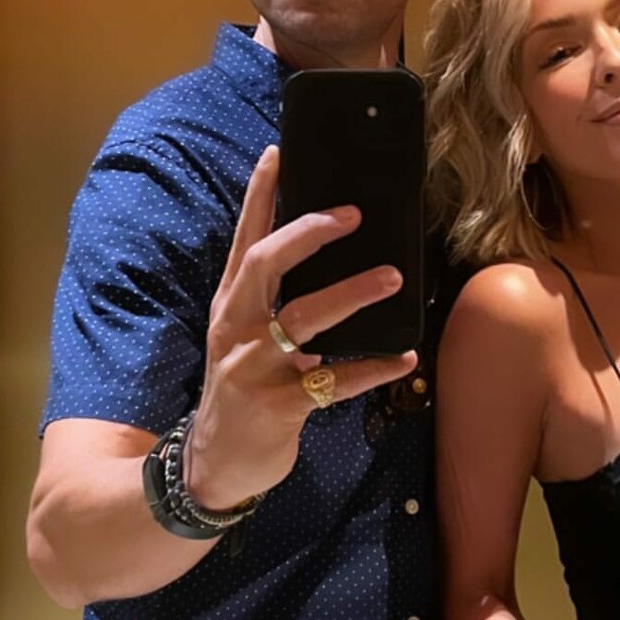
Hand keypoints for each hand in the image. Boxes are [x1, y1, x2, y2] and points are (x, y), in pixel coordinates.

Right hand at [184, 146, 416, 507]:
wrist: (214, 466)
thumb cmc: (241, 393)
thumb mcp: (242, 340)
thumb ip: (273, 303)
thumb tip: (326, 263)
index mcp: (230, 306)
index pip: (244, 240)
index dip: (261, 196)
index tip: (280, 153)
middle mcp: (237, 329)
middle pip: (266, 266)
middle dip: (308, 234)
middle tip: (353, 214)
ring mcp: (255, 367)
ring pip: (304, 319)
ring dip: (352, 294)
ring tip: (393, 277)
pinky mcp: (279, 406)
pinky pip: (335, 383)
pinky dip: (372, 369)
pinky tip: (404, 357)